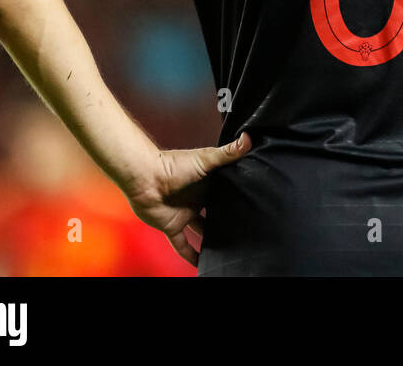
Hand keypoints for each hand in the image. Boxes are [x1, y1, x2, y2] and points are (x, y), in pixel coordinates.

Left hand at [122, 133, 251, 265]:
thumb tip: (249, 137)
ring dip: (212, 239)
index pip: (227, 192)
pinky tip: (201, 264)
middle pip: (216, 212)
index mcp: (208, 183)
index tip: (255, 203)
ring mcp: (185, 214)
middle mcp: (198, 199)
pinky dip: (191, 255)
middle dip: (228, 219)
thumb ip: (228, 152)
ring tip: (228, 248)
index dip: (239, 197)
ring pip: (202, 230)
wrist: (146, 178)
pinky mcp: (173, 226)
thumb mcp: (206, 159)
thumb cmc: (173, 164)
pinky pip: (183, 245)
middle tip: (245, 229)